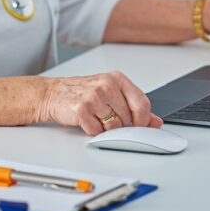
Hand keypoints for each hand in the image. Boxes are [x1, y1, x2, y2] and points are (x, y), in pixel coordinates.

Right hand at [39, 71, 162, 134]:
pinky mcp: (81, 110)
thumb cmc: (83, 93)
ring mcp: (94, 97)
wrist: (53, 94)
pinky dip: (93, 131)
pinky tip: (87, 121)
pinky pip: (97, 131)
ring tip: (97, 118)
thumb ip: (134, 105)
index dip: (143, 119)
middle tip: (108, 118)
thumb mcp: (111, 93)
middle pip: (128, 118)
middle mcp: (107, 85)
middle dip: (121, 124)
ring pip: (114, 127)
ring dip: (107, 129)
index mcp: (117, 79)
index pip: (142, 103)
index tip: (139, 125)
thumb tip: (156, 121)